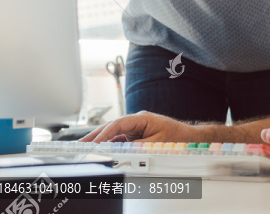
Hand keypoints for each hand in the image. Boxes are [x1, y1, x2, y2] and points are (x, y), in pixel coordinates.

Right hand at [79, 111, 195, 143]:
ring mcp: (135, 128)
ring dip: (101, 140)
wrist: (189, 138)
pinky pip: (119, 139)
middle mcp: (137, 121)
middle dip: (96, 135)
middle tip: (80, 144)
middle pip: (112, 127)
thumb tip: (121, 150)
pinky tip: (99, 150)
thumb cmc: (176, 137)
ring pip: (114, 133)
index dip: (104, 134)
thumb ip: (138, 147)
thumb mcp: (156, 144)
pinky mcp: (135, 135)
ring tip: (85, 148)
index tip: (94, 143)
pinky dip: (109, 144)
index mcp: (142, 118)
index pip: (118, 124)